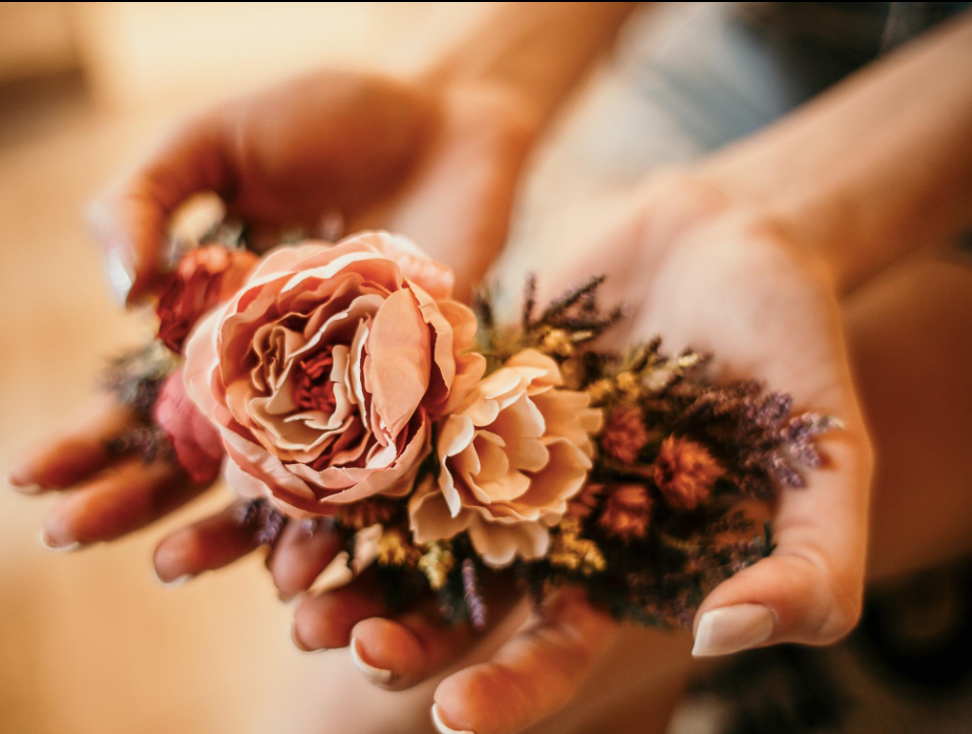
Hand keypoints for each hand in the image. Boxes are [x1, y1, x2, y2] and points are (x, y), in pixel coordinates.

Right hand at [9, 68, 534, 574]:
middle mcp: (272, 372)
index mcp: (213, 324)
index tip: (29, 479)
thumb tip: (119, 294)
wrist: (444, 116)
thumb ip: (144, 202)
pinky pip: (372, 476)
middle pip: (192, 454)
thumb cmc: (322, 121)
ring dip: (220, 533)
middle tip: (67, 536)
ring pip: (273, 487)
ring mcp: (340, 392)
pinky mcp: (412, 396)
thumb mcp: (212, 141)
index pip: (138, 394)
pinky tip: (296, 568)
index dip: (84, 436)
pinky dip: (336, 524)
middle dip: (128, 498)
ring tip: (169, 566)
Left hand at [288, 175, 872, 733]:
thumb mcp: (827, 463)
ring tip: (284, 575)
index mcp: (619, 561)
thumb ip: (808, 565)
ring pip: (404, 516)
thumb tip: (726, 638)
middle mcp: (543, 518)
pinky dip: (342, 445)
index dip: (510, 689)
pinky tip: (280, 467)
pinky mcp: (460, 379)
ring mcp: (493, 447)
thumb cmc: (793, 348)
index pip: (556, 649)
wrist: (733, 233)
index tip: (452, 716)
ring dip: (344, 549)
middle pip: (455, 594)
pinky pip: (392, 418)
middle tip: (325, 638)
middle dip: (392, 624)